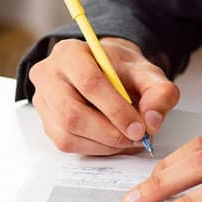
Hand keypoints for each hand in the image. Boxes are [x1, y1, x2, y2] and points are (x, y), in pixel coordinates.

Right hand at [29, 37, 178, 155]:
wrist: (105, 71)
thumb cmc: (120, 70)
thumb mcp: (146, 71)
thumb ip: (158, 91)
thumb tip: (153, 120)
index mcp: (70, 53)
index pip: (89, 82)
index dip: (116, 110)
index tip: (139, 128)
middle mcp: (48, 75)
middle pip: (73, 113)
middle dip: (110, 133)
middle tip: (136, 139)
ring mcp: (42, 101)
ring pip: (68, 134)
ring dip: (104, 145)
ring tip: (128, 141)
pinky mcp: (46, 123)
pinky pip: (67, 144)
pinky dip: (95, 149)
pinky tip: (112, 142)